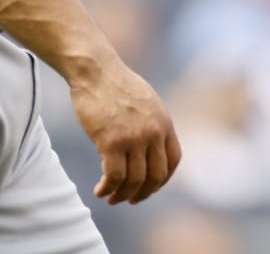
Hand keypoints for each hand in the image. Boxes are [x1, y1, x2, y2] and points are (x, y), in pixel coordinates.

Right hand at [68, 58, 182, 203]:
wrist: (96, 71)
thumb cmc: (116, 84)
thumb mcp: (146, 102)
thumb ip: (152, 123)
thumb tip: (151, 145)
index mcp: (164, 123)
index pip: (173, 161)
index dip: (162, 180)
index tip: (149, 186)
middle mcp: (153, 133)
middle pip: (156, 176)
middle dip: (143, 193)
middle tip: (129, 199)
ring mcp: (134, 138)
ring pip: (134, 181)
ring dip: (122, 195)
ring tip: (110, 197)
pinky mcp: (112, 142)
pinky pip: (114, 177)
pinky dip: (107, 189)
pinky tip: (100, 190)